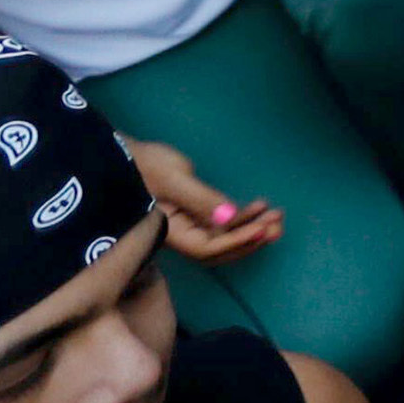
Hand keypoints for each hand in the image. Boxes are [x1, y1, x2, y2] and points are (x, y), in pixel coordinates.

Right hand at [124, 141, 282, 266]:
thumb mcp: (174, 179)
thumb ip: (201, 199)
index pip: (207, 248)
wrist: (125, 154)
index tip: (263, 228)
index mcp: (169, 233)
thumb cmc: (142, 164)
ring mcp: (187, 225)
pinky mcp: (193, 213)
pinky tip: (261, 206)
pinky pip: (221, 222)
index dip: (236, 241)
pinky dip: (242, 217)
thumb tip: (229, 217)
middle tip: (278, 226)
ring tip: (277, 215)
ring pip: (223, 236)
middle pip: (219, 249)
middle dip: (250, 239)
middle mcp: (179, 235)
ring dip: (251, 227)